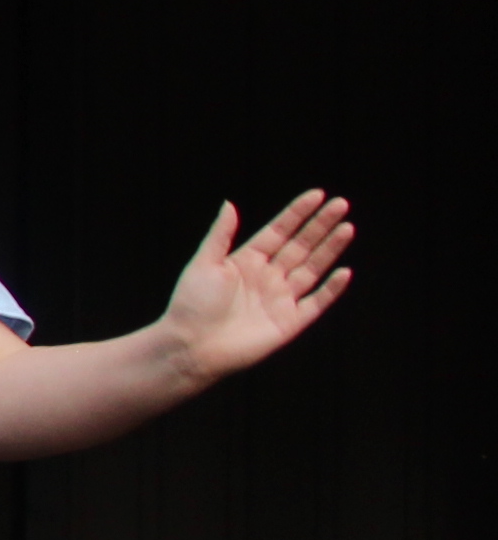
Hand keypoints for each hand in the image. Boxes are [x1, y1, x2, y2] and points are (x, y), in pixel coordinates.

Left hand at [156, 191, 353, 389]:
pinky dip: (331, 289)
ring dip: (330, 249)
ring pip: (312, 269)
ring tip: (347, 227)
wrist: (191, 345)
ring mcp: (281, 299)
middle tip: (341, 204)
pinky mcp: (290, 322)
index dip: (298, 213)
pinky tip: (344, 271)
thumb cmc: (191, 304)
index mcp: (247, 260)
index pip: (279, 231)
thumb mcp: (205, 263)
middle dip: (320, 225)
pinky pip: (316, 302)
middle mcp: (267, 277)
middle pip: (300, 246)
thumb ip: (221, 234)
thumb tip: (229, 203)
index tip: (318, 194)